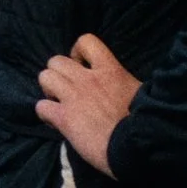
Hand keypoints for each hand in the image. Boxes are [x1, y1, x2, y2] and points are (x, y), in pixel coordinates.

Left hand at [37, 33, 139, 173]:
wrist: (137, 146)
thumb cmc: (145, 121)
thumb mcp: (140, 92)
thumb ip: (124, 83)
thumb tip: (123, 86)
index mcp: (110, 69)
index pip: (86, 41)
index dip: (77, 52)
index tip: (82, 65)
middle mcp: (87, 79)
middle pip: (56, 60)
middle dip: (58, 74)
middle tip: (67, 89)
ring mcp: (73, 97)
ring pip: (44, 77)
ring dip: (49, 89)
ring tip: (58, 102)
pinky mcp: (63, 118)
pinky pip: (41, 107)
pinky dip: (45, 113)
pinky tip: (55, 122)